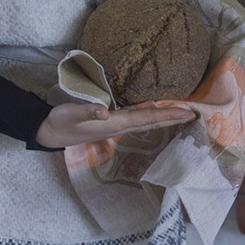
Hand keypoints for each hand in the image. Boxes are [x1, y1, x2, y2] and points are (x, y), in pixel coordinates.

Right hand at [35, 100, 195, 148]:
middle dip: (172, 119)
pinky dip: (151, 118)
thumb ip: (86, 111)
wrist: (51, 133)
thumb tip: (104, 111)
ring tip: (181, 116)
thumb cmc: (61, 122)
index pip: (146, 119)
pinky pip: (138, 122)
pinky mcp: (111, 125)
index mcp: (114, 124)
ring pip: (146, 123)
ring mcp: (116, 128)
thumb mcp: (70, 114)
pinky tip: (155, 116)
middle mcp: (119, 127)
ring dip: (164, 119)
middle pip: (151, 123)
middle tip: (194, 116)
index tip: (185, 113)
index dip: (166, 115)